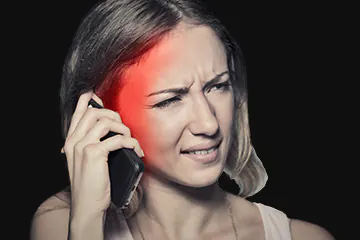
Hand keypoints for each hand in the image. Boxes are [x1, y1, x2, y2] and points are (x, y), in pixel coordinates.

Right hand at [62, 91, 143, 215]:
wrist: (87, 206)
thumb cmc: (92, 184)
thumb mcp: (87, 162)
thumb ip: (93, 144)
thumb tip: (111, 130)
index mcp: (71, 141)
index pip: (78, 114)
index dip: (87, 100)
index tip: (95, 94)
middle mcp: (74, 141)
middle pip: (93, 112)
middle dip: (113, 115)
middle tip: (123, 129)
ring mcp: (82, 146)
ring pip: (105, 122)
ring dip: (124, 129)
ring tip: (130, 141)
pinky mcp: (94, 154)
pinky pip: (118, 139)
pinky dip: (131, 143)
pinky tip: (136, 151)